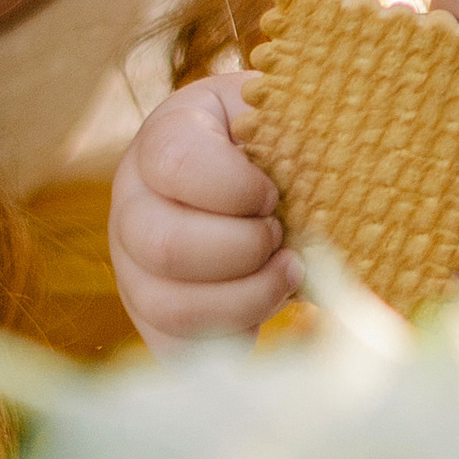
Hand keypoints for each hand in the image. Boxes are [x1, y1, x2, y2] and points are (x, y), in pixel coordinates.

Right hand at [109, 75, 299, 353]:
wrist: (237, 167)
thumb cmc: (264, 136)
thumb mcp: (274, 109)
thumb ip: (291, 126)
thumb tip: (326, 161)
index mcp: (162, 140)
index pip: (176, 163)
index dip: (236, 187)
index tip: (274, 191)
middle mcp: (132, 206)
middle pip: (167, 247)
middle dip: (244, 248)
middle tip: (282, 234)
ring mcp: (133, 268)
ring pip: (172, 307)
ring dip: (248, 298)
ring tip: (289, 272)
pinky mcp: (150, 317)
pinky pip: (177, 348)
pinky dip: (233, 334)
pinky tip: (267, 303)